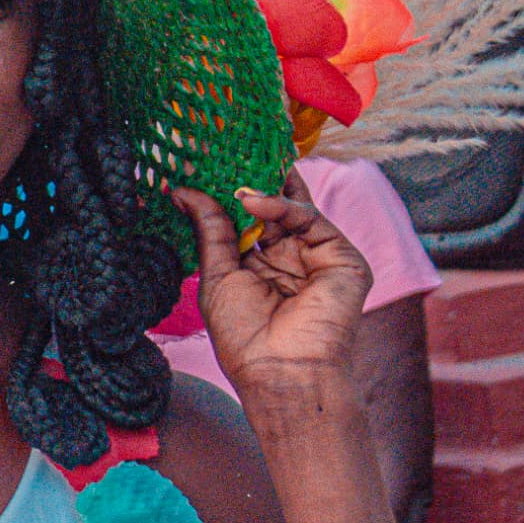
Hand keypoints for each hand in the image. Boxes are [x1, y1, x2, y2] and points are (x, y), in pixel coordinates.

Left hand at [172, 173, 371, 400]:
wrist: (281, 371)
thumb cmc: (245, 336)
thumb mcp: (216, 275)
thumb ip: (209, 229)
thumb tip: (181, 190)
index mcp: (259, 265)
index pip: (246, 219)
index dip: (228, 194)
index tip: (203, 164)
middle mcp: (289, 257)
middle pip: (272, 207)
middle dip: (250, 180)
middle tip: (224, 151)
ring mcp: (317, 256)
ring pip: (293, 206)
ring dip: (262, 188)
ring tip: (232, 178)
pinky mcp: (342, 258)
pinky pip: (311, 219)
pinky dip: (283, 205)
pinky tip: (253, 200)